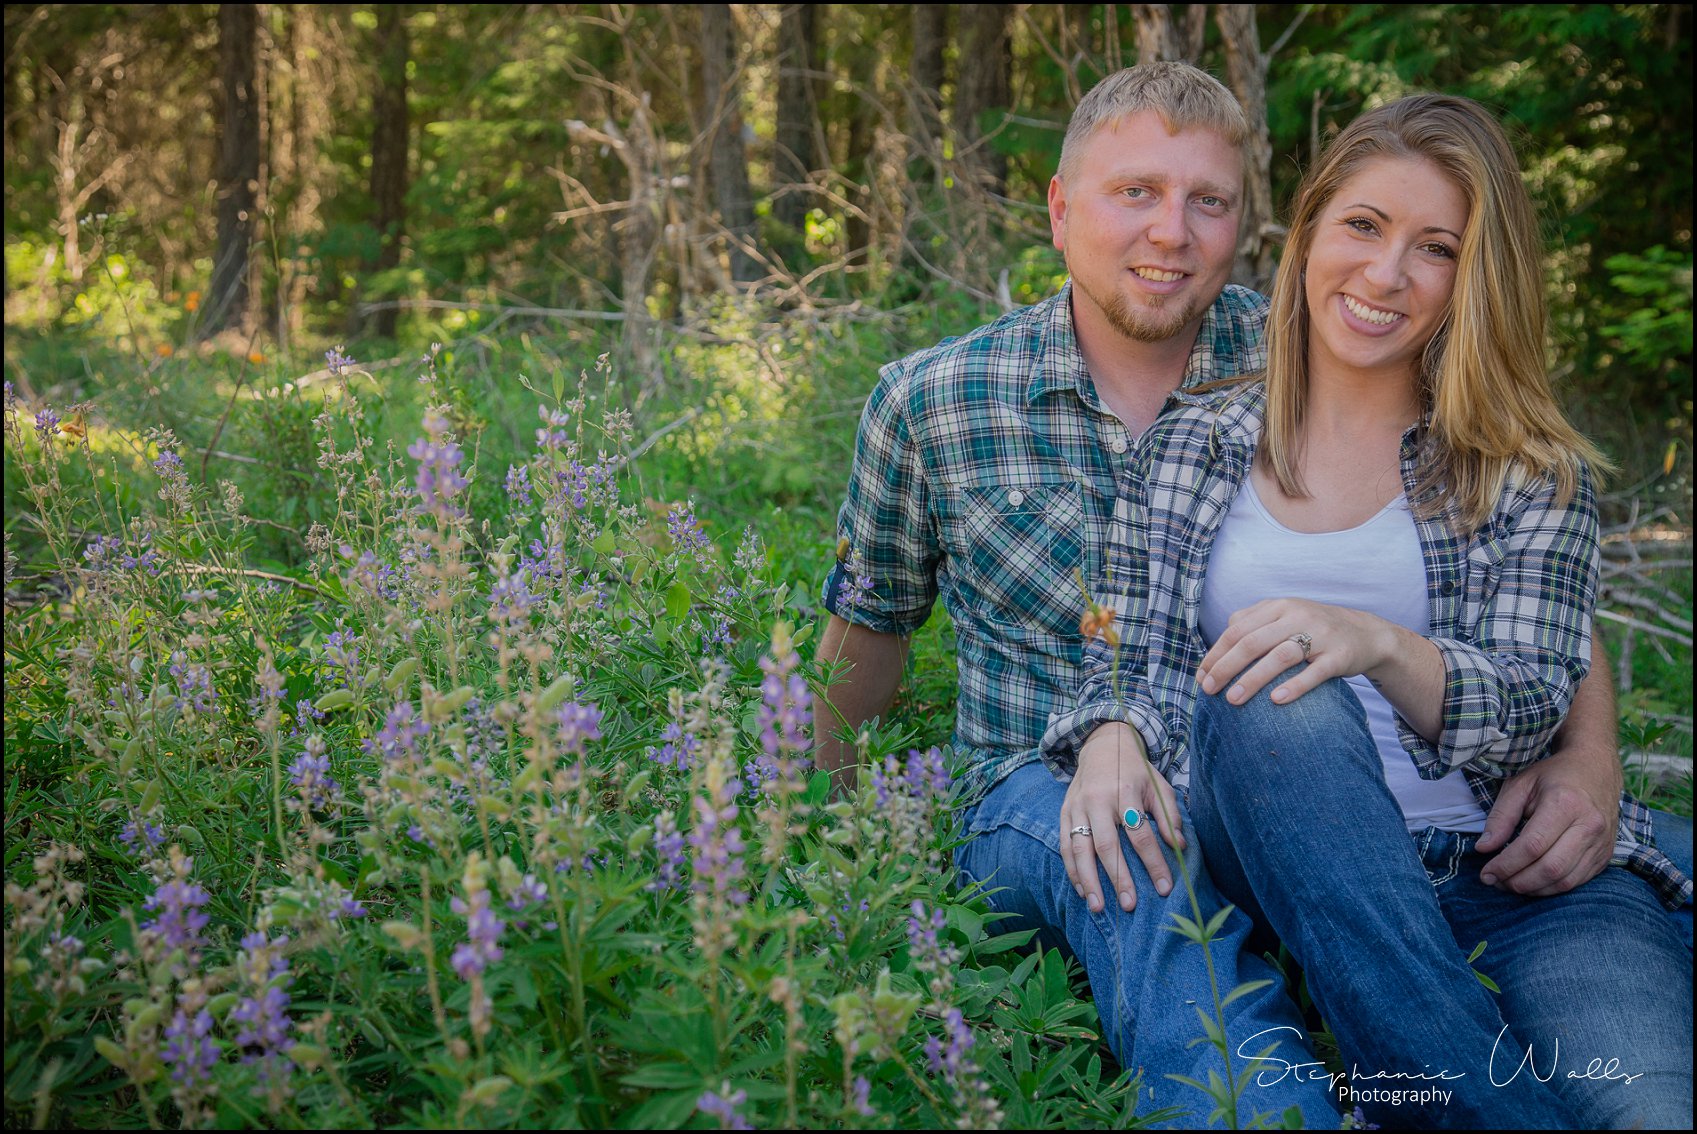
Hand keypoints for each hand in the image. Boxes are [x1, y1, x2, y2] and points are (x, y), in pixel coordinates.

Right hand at [1059, 723, 1184, 913]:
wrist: (1103, 745)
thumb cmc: (1136, 771)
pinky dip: (1072, 870)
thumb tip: (1180, 846)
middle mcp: (1098, 800)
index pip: (1140, 833)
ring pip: (1079, 849)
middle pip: (1107, 845)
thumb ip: (1168, 815)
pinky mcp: (1064, 812)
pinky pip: (1064, 846)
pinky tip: (1083, 890)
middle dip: (1119, 878)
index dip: (1153, 862)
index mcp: (1125, 791)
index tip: (1165, 887)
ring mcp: (1077, 806)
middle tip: (1130, 906)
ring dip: (1089, 881)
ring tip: (1099, 907)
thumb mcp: (1158, 786)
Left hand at [1198, 598, 1392, 705]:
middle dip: (1226, 667)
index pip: (1237, 629)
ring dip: (1253, 679)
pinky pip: (1315, 672)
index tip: (1201, 677)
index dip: (1216, 654)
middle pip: (1252, 642)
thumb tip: (1216, 649)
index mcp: (1277, 607)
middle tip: (1209, 691)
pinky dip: (1295, 686)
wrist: (1365, 633)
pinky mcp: (1339, 656)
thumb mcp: (1282, 617)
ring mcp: (1320, 635)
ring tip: (1233, 700)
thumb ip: (1251, 625)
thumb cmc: (1312, 629)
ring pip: (1280, 656)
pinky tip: (1276, 700)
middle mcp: (1297, 616)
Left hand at [1474, 744, 1619, 895]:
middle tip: (1495, 882)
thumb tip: (1483, 849)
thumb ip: (1500, 817)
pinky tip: (1532, 882)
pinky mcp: (1605, 855)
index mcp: (1565, 804)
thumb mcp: (1519, 785)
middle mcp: (1589, 826)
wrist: (1596, 770)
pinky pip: (1578, 881)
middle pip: (1550, 868)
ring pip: (1565, 880)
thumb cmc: (1553, 776)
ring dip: (1533, 889)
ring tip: (1509, 884)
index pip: (1532, 846)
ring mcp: (1601, 843)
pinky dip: (1552, 888)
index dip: (1506, 865)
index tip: (1486, 874)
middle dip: (1518, 881)